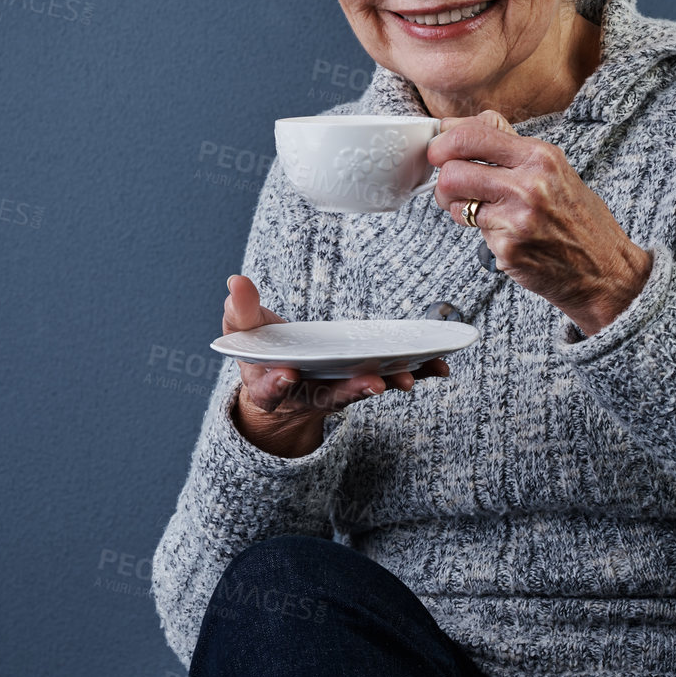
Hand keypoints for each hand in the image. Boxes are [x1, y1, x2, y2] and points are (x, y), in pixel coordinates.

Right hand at [223, 275, 450, 457]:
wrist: (279, 382)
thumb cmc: (260, 352)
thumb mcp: (242, 333)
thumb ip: (239, 310)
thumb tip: (236, 280)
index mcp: (273, 385)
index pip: (274, 388)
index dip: (279, 383)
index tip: (286, 375)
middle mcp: (309, 393)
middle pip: (330, 396)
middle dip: (351, 390)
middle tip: (371, 384)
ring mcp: (339, 389)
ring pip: (364, 388)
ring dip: (387, 382)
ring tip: (406, 378)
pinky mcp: (364, 379)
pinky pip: (391, 377)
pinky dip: (415, 372)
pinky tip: (439, 366)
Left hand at [427, 111, 652, 336]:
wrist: (605, 270)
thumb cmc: (579, 220)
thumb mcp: (554, 169)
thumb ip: (509, 146)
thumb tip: (462, 125)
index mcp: (540, 156)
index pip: (472, 134)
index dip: (444, 141)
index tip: (440, 149)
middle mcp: (529, 184)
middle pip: (451, 169)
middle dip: (443, 178)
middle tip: (452, 185)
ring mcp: (517, 218)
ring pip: (452, 200)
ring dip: (455, 206)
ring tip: (477, 210)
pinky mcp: (508, 248)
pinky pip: (472, 231)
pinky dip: (481, 232)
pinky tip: (504, 234)